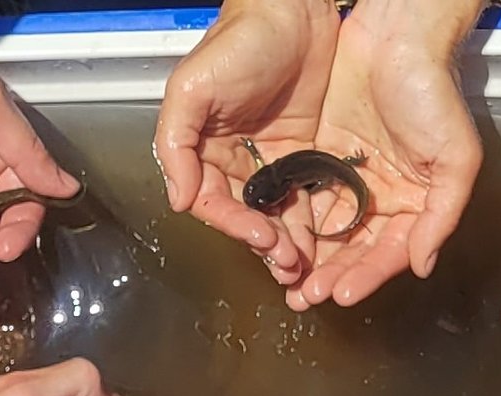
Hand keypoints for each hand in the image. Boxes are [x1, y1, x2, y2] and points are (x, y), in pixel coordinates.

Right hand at [154, 0, 340, 278]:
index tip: (260, 237)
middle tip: (289, 265)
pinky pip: (308, 194)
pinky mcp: (306, 152)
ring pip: (279, 212)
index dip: (235, 225)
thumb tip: (178, 199)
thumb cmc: (238, 40)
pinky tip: (325, 239)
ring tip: (305, 264)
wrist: (293, 10)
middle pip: (248, 216)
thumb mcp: (192, 88)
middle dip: (266, 244)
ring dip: (290, 242)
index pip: (214, 203)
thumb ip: (175, 144)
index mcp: (204, 150)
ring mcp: (273, 159)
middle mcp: (236, 161)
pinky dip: (315, 220)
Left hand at [292, 6, 482, 310]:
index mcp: (418, 201)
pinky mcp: (322, 157)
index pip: (390, 252)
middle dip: (332, 275)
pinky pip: (306, 197)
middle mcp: (385, 196)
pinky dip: (294, 221)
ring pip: (328, 229)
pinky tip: (280, 239)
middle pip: (355, 248)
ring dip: (310, 257)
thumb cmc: (435, 90)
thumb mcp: (456, 158)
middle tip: (307, 296)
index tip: (343, 294)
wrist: (397, 36)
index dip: (367, 275)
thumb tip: (424, 265)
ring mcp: (352, 177)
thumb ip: (441, 217)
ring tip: (290, 281)